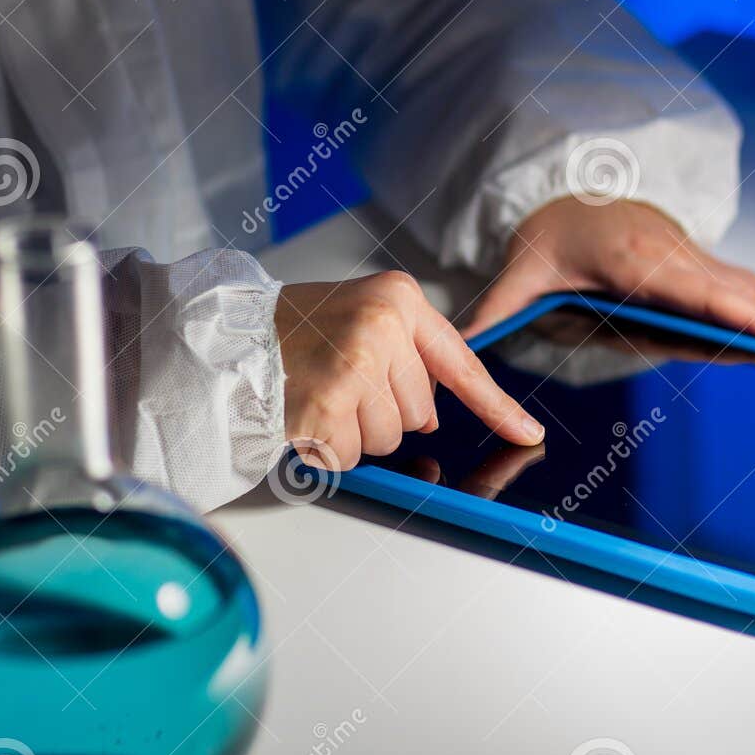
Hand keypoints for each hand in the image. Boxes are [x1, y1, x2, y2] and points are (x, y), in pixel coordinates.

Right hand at [276, 271, 544, 470]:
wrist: (227, 333)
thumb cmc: (293, 329)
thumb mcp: (362, 316)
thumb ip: (407, 356)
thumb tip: (436, 414)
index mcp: (399, 299)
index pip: (461, 363)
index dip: (497, 406)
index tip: (527, 433)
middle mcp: (383, 327)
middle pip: (420, 413)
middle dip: (383, 412)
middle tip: (340, 383)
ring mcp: (355, 365)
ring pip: (389, 439)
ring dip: (354, 432)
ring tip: (321, 394)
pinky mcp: (328, 404)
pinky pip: (350, 454)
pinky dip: (325, 448)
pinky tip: (305, 415)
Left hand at [463, 198, 754, 356]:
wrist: (565, 187)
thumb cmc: (547, 234)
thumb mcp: (520, 271)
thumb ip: (495, 310)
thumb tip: (461, 344)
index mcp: (636, 261)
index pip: (701, 293)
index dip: (746, 315)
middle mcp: (674, 256)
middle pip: (740, 292)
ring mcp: (692, 256)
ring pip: (752, 288)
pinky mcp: (698, 262)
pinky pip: (746, 285)